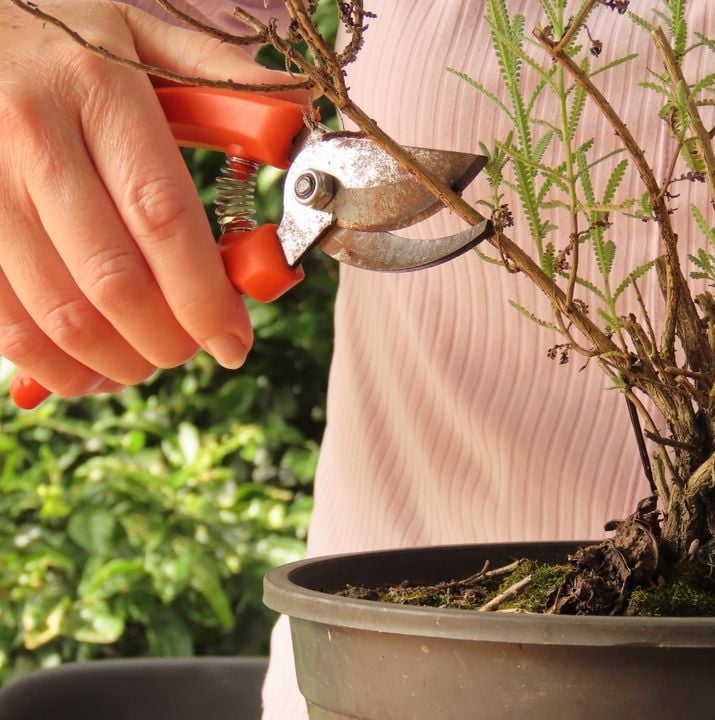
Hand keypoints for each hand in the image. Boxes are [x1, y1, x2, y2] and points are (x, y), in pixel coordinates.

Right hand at [0, 1, 302, 400]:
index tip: (234, 339)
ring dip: (114, 359)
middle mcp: (33, 137)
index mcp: (97, 92)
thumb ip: (220, 75)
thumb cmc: (57, 34)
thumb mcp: (138, 32)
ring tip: (148, 362)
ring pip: (55, 310)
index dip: (204, 295)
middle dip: (167, 338)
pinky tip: (86, 367)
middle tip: (195, 351)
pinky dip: (48, 363)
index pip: (163, 216)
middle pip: (113, 276)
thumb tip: (297, 113)